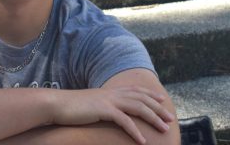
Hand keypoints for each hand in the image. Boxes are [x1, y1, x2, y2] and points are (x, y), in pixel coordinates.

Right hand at [49, 86, 173, 143]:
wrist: (58, 104)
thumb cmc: (72, 107)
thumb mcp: (91, 103)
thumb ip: (103, 105)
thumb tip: (110, 111)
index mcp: (110, 91)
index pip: (136, 90)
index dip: (150, 95)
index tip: (162, 100)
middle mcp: (112, 93)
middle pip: (142, 99)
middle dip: (158, 108)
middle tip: (170, 118)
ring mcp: (109, 100)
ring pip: (138, 108)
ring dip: (153, 119)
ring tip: (164, 129)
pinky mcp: (104, 110)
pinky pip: (124, 121)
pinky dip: (135, 131)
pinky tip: (142, 141)